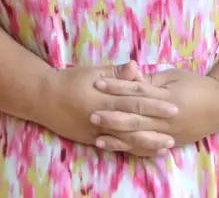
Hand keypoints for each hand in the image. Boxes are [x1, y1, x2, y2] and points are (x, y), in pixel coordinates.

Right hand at [34, 62, 179, 156]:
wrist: (44, 98)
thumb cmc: (70, 80)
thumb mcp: (92, 72)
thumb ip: (116, 73)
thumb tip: (136, 66)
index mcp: (105, 98)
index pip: (135, 102)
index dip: (155, 105)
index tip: (174, 107)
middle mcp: (102, 118)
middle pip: (134, 126)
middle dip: (155, 131)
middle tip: (175, 134)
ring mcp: (97, 132)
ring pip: (125, 141)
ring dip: (146, 144)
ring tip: (164, 147)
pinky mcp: (92, 140)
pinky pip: (115, 147)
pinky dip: (130, 150)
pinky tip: (142, 152)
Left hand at [91, 63, 218, 152]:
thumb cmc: (197, 85)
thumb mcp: (174, 75)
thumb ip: (150, 79)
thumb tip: (128, 75)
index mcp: (167, 98)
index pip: (137, 92)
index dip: (116, 88)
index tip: (98, 83)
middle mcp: (167, 118)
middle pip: (135, 118)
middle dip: (112, 117)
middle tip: (91, 114)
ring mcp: (170, 134)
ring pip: (139, 138)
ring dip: (118, 139)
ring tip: (98, 138)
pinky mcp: (172, 143)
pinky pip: (149, 149)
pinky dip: (133, 150)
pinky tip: (119, 150)